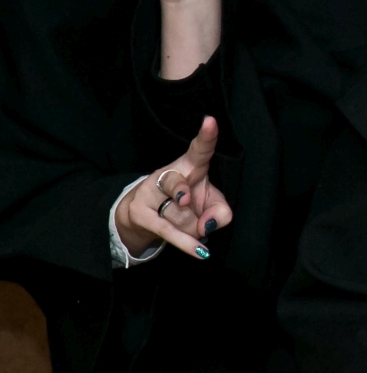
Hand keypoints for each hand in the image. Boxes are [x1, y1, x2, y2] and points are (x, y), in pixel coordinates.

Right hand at [112, 116, 232, 260]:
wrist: (145, 217)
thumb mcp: (210, 204)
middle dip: (188, 197)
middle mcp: (168, 175)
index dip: (206, 136)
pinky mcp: (141, 213)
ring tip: (193, 228)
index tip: (210, 121)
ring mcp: (150, 193)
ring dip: (191, 226)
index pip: (199, 149)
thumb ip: (220, 211)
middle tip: (188, 203)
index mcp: (190, 166)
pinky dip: (186, 243)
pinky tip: (201, 251)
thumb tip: (212, 224)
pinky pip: (168, 231)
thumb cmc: (185, 204)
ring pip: (177, 213)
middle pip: (179, 182)